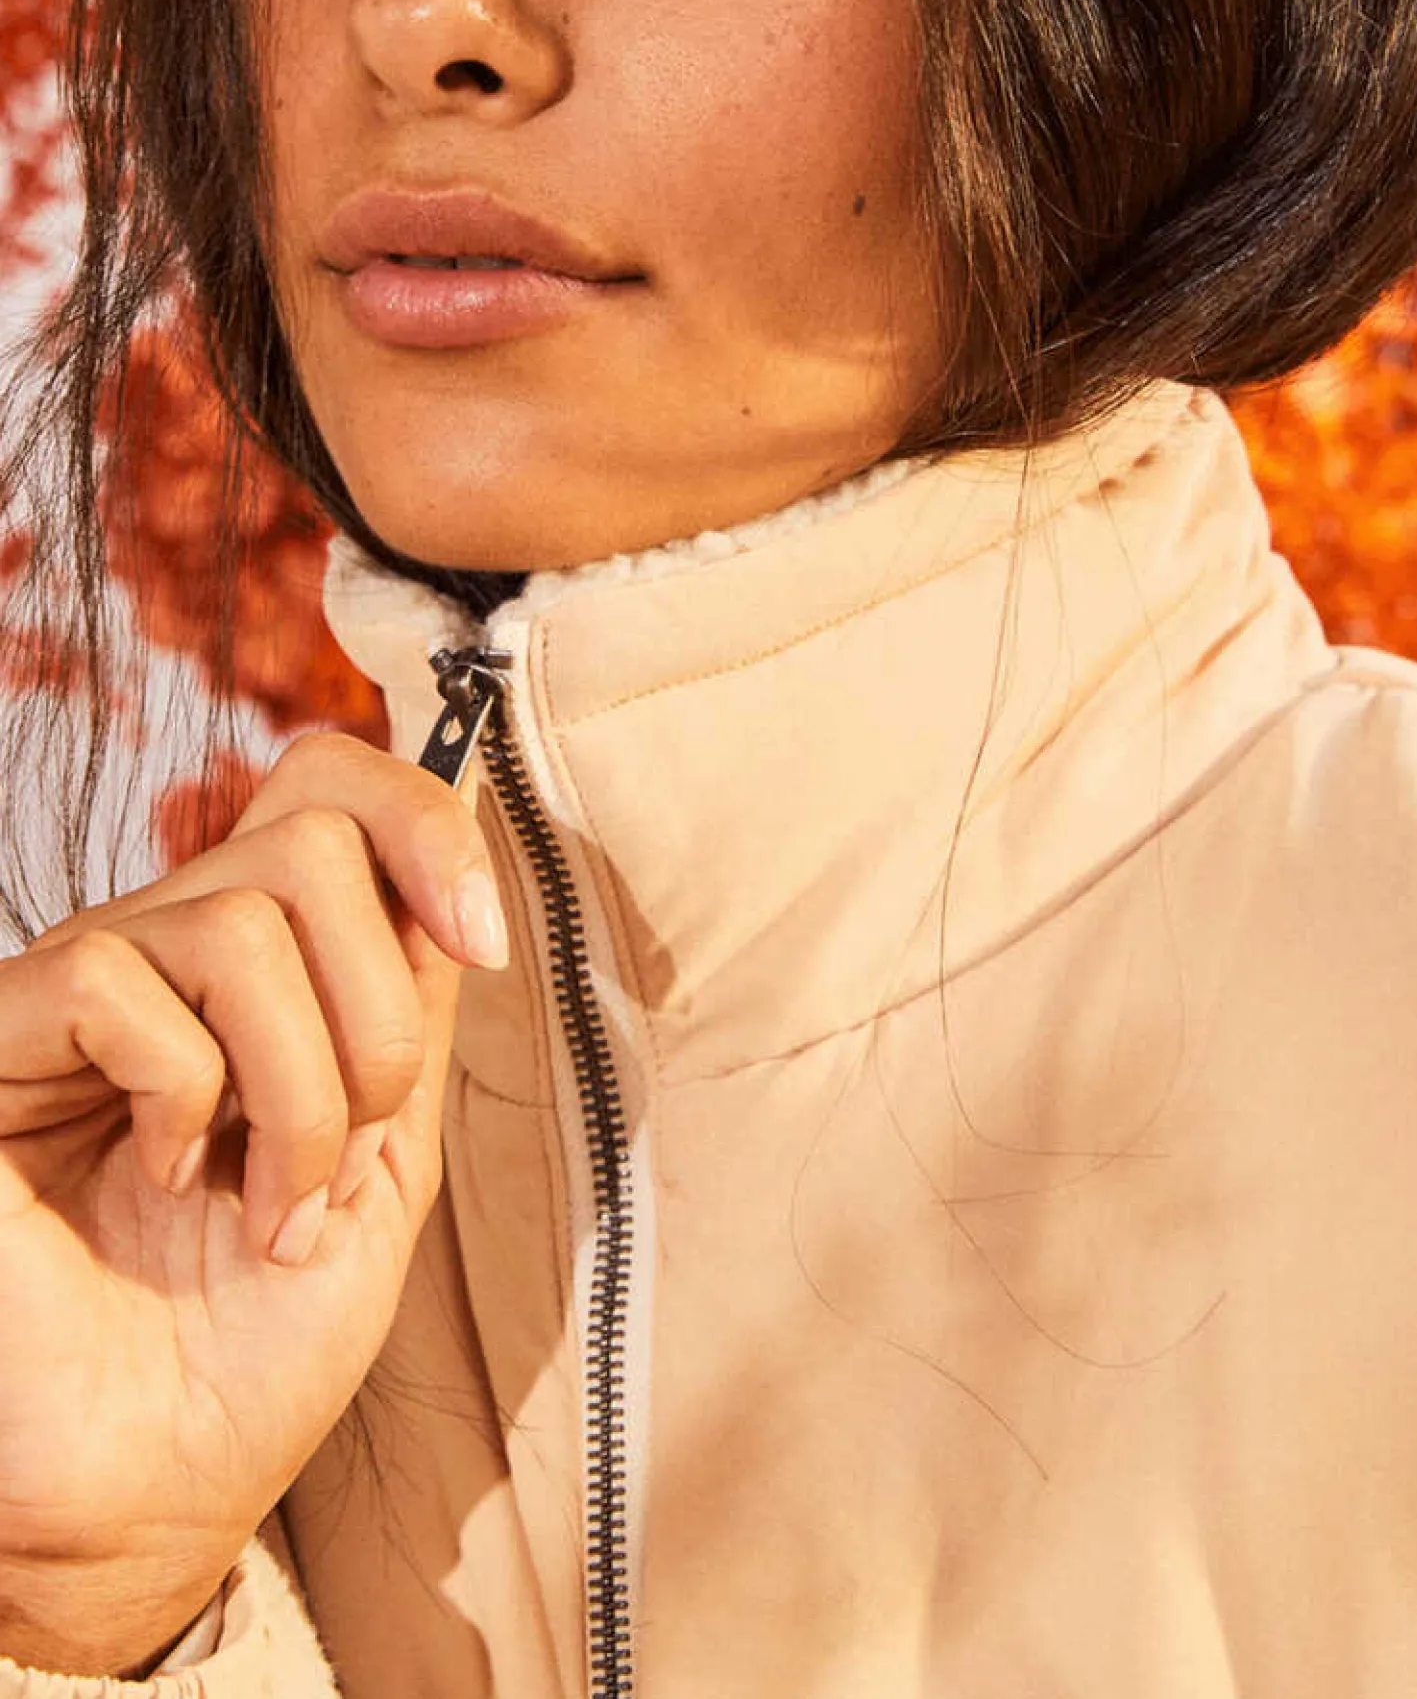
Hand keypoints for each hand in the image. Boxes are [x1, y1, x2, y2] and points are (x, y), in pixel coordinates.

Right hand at [0, 731, 506, 1675]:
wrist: (151, 1495)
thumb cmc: (257, 1343)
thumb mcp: (387, 1156)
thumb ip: (413, 1004)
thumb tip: (453, 858)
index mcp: (254, 968)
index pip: (325, 783)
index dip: (423, 823)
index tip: (482, 939)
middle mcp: (161, 954)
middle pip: (309, 838)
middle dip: (377, 1014)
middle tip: (349, 1154)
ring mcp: (74, 996)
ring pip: (240, 915)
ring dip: (303, 1088)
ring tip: (273, 1205)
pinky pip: (118, 980)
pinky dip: (185, 1094)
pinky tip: (163, 1178)